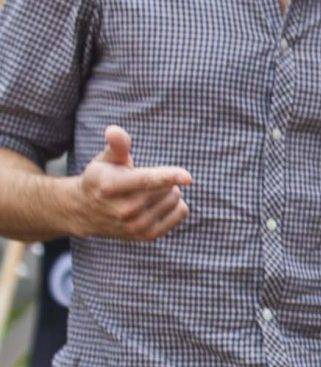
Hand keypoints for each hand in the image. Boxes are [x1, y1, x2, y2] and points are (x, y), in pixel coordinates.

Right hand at [73, 126, 191, 239]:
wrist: (86, 212)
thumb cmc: (102, 178)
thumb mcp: (106, 159)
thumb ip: (117, 145)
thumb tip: (114, 130)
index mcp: (111, 186)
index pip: (144, 181)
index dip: (167, 176)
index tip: (187, 176)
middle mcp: (122, 209)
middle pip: (166, 188)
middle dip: (164, 179)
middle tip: (143, 181)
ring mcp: (134, 226)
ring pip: (175, 199)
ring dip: (170, 191)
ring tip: (149, 192)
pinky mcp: (146, 236)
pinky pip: (181, 212)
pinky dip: (178, 205)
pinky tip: (160, 203)